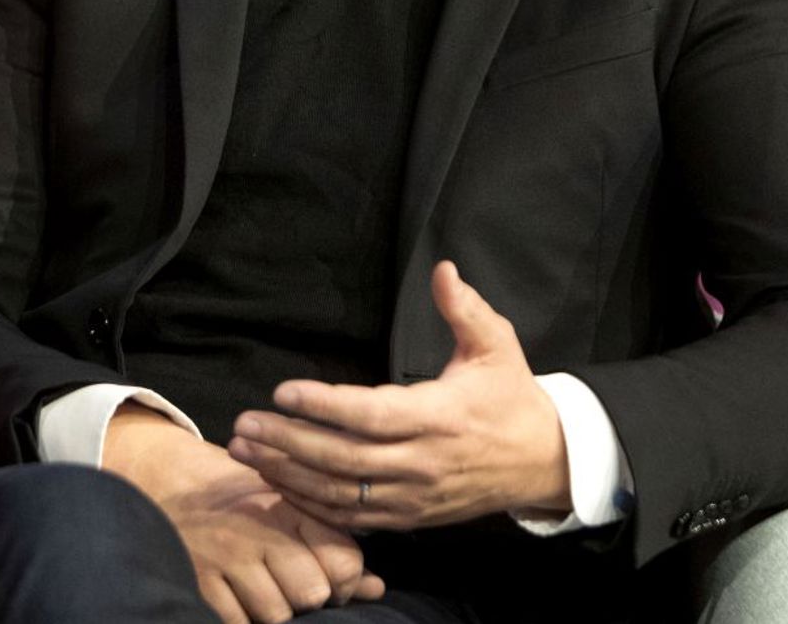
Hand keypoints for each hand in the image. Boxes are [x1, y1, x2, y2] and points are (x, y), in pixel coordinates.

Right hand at [103, 404, 385, 623]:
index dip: (346, 579)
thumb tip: (377, 589)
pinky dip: (244, 617)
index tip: (334, 578)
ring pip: (277, 613)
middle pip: (312, 592)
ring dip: (275, 609)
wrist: (174, 489)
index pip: (343, 561)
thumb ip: (335, 548)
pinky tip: (240, 597)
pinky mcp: (200, 581)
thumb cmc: (246, 504)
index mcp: (290, 506)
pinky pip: (239, 622)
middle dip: (309, 597)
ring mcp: (226, 556)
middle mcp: (259, 528)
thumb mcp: (293, 510)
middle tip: (292, 583)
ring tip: (262, 587)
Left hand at [227, 261, 570, 530]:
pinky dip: (312, 505)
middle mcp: (423, 462)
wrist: (544, 461)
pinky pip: (353, 518)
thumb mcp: (497, 344)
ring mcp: (415, 496)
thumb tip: (442, 268)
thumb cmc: (512, 396)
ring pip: (341, 493)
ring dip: (288, 474)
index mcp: (440, 416)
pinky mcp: (410, 518)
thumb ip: (464, 308)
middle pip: (344, 459)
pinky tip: (279, 484)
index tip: (282, 392)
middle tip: (243, 426)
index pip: (372, 415)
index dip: (324, 406)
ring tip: (245, 453)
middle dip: (288, 443)